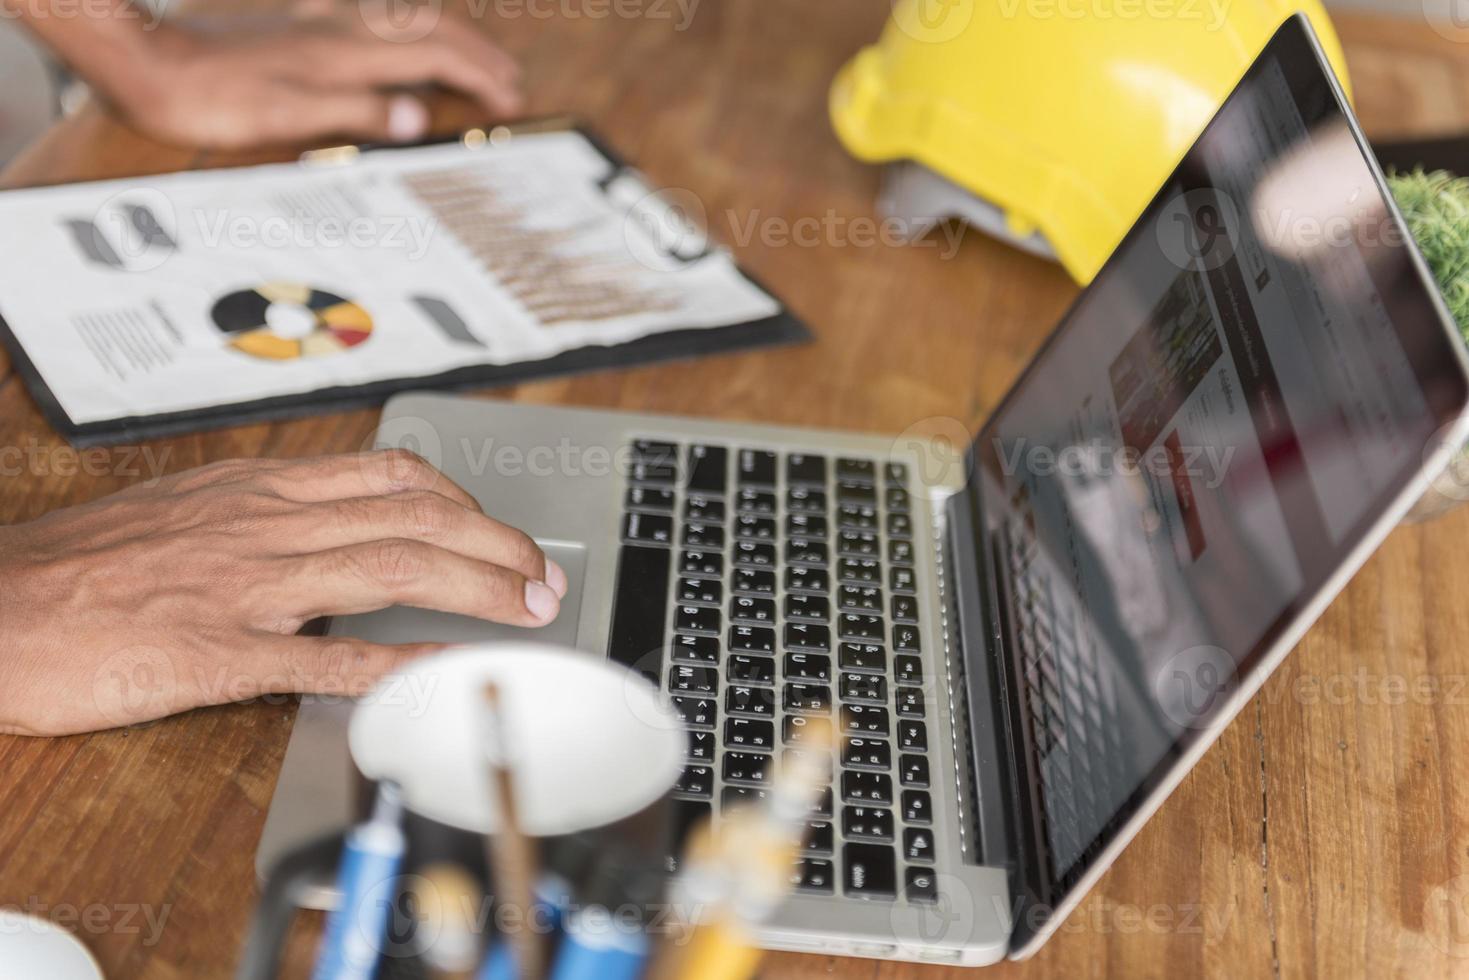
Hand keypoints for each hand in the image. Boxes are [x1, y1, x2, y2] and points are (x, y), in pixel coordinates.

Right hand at [0, 450, 567, 736]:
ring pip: (394, 567)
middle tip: (544, 574)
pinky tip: (446, 670)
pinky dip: (402, 661)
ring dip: (478, 587)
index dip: (465, 502)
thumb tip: (326, 527)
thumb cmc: (74, 569)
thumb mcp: (181, 514)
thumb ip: (258, 518)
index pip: (391, 476)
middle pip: (415, 517)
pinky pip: (331, 654)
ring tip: (529, 608)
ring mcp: (247, 585)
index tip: (500, 529)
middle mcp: (264, 525)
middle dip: (498, 544)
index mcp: (255, 490)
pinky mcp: (220, 651)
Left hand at [109, 7, 522, 148]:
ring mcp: (321, 20)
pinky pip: (377, 18)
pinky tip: (407, 41)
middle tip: (511, 83)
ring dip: (451, 37)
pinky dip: (411, 31)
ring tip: (477, 61)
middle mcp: (339, 26)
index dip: (480, 77)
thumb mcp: (286, 116)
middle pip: (431, 28)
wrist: (149, 62)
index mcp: (344, 52)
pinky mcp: (302, 22)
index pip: (435, 56)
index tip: (510, 100)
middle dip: (479, 54)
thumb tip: (418, 118)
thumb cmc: (211, 97)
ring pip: (407, 17)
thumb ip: (357, 114)